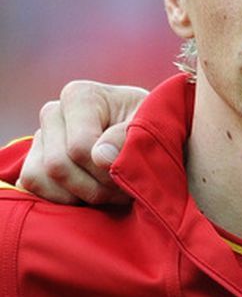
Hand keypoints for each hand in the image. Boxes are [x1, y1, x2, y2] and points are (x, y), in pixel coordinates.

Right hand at [17, 81, 145, 203]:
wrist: (146, 137)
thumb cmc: (150, 127)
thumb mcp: (152, 126)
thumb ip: (130, 138)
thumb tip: (101, 157)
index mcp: (80, 96)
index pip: (80, 147)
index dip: (107, 170)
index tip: (132, 171)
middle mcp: (53, 112)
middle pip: (58, 166)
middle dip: (96, 187)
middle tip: (125, 188)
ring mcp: (41, 137)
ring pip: (41, 178)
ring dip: (81, 196)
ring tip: (113, 191)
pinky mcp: (34, 160)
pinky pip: (34, 186)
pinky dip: (63, 200)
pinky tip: (92, 194)